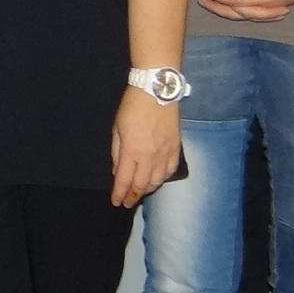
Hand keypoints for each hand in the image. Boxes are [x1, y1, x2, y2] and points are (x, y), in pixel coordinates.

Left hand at [110, 88, 182, 205]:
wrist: (156, 90)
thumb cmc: (132, 107)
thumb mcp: (117, 129)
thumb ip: (117, 153)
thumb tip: (118, 172)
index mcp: (132, 150)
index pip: (125, 180)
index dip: (120, 194)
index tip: (116, 202)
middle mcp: (150, 156)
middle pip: (142, 185)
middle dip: (133, 196)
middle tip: (127, 202)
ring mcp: (166, 153)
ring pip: (158, 181)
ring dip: (147, 189)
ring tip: (140, 191)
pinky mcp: (176, 148)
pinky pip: (170, 170)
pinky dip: (163, 178)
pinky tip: (157, 179)